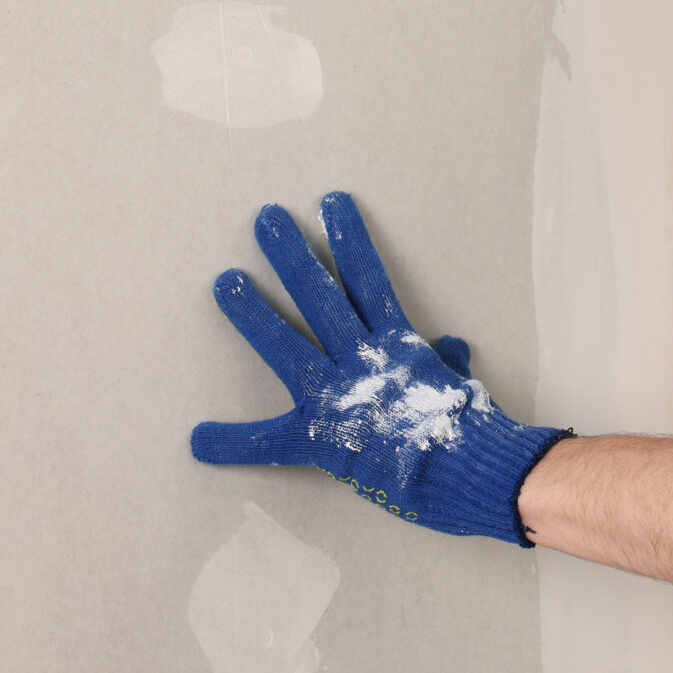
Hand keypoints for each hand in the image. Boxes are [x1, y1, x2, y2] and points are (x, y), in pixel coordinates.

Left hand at [189, 192, 567, 545]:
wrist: (469, 468)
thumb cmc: (475, 429)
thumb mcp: (462, 384)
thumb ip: (449, 361)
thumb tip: (451, 345)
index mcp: (401, 345)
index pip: (370, 280)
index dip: (349, 241)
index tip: (332, 203)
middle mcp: (365, 359)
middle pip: (322, 296)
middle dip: (292, 256)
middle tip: (266, 219)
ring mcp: (340, 393)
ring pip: (288, 344)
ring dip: (253, 313)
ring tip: (224, 281)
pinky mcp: (323, 437)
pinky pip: (270, 442)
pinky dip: (234, 442)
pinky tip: (198, 440)